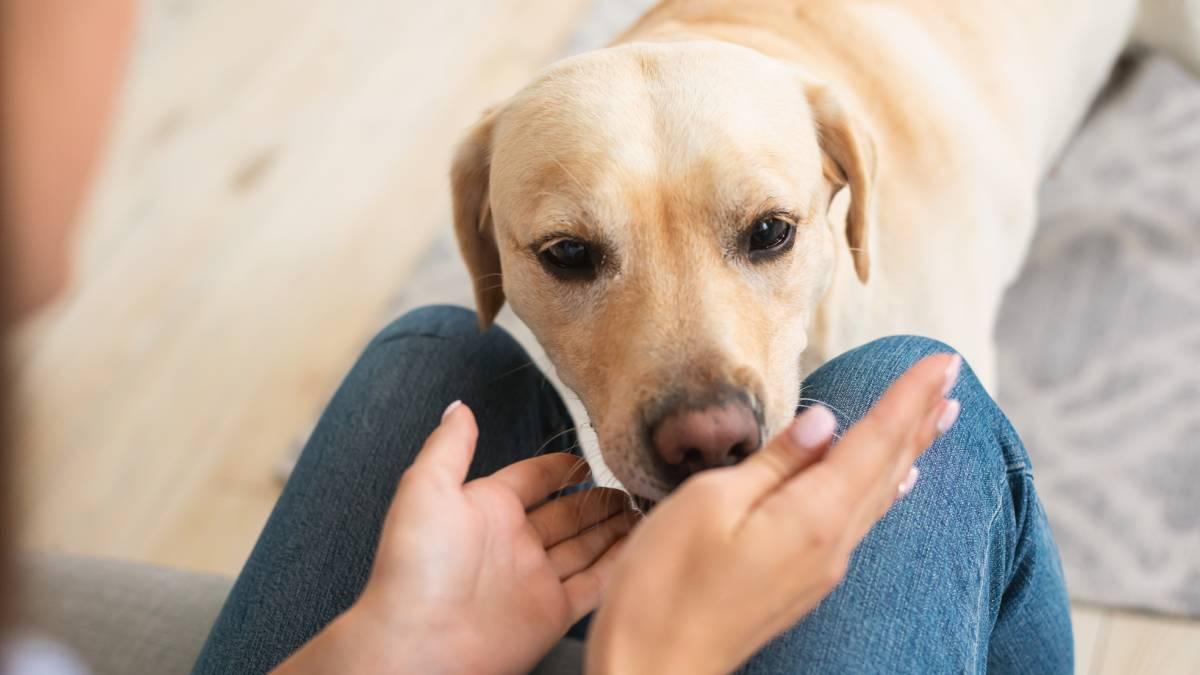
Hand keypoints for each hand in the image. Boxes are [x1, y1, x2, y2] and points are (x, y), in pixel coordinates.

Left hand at [275, 403, 637, 674]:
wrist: (419, 643)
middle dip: (599, 498)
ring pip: (586, 546)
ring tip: (649, 507)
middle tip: (636, 482)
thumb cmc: (418, 563)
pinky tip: (644, 545)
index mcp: (487, 508)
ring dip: (615, 528)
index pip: (533, 478)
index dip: (561, 467)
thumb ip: (449, 446)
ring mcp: (536, 578)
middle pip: (567, 513)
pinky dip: (620, 565)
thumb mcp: (426, 488)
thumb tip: (459, 405)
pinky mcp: (553, 612)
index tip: (593, 455)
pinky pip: (595, 584)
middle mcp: (515, 542)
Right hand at [585, 353, 961, 674]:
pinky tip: (896, 482)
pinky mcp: (803, 581)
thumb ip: (774, 461)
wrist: (654, 667)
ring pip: (880, 494)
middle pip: (887, 467)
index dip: (908, 398)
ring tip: (939, 419)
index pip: (874, 441)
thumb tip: (825, 422)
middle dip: (920, 417)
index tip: (943, 360)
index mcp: (811, 516)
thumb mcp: (710, 503)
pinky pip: (860, 521)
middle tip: (952, 376)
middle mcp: (831, 543)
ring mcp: (820, 567)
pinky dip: (885, 488)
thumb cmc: (665, 585)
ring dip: (910, 450)